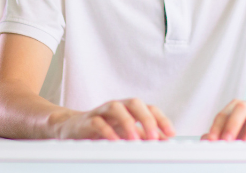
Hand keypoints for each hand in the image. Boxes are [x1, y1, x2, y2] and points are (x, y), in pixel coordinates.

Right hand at [54, 98, 174, 140]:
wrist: (74, 128)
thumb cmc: (105, 128)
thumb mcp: (128, 132)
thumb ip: (145, 135)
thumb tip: (166, 140)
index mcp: (130, 108)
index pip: (150, 108)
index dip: (162, 119)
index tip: (171, 134)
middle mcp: (118, 106)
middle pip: (135, 103)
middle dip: (146, 119)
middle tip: (153, 137)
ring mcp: (103, 111)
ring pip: (116, 108)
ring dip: (127, 122)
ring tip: (134, 139)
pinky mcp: (88, 120)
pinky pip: (98, 122)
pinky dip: (107, 131)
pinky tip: (114, 141)